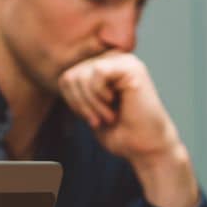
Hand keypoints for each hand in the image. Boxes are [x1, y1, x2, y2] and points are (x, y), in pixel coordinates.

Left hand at [58, 52, 198, 206]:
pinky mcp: (131, 67)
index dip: (73, 103)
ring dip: (91, 103)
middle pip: (71, 76)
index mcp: (102, 68)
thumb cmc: (118, 131)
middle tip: (100, 119)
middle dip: (81, 104)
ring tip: (109, 114)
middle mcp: (113, 60)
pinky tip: (116, 103)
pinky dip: (100, 95)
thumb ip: (77, 89)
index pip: (66, 78)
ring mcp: (123, 61)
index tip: (91, 117)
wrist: (144, 146)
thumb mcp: (88, 107)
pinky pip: (98, 72)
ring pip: (82, 75)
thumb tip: (63, 75)